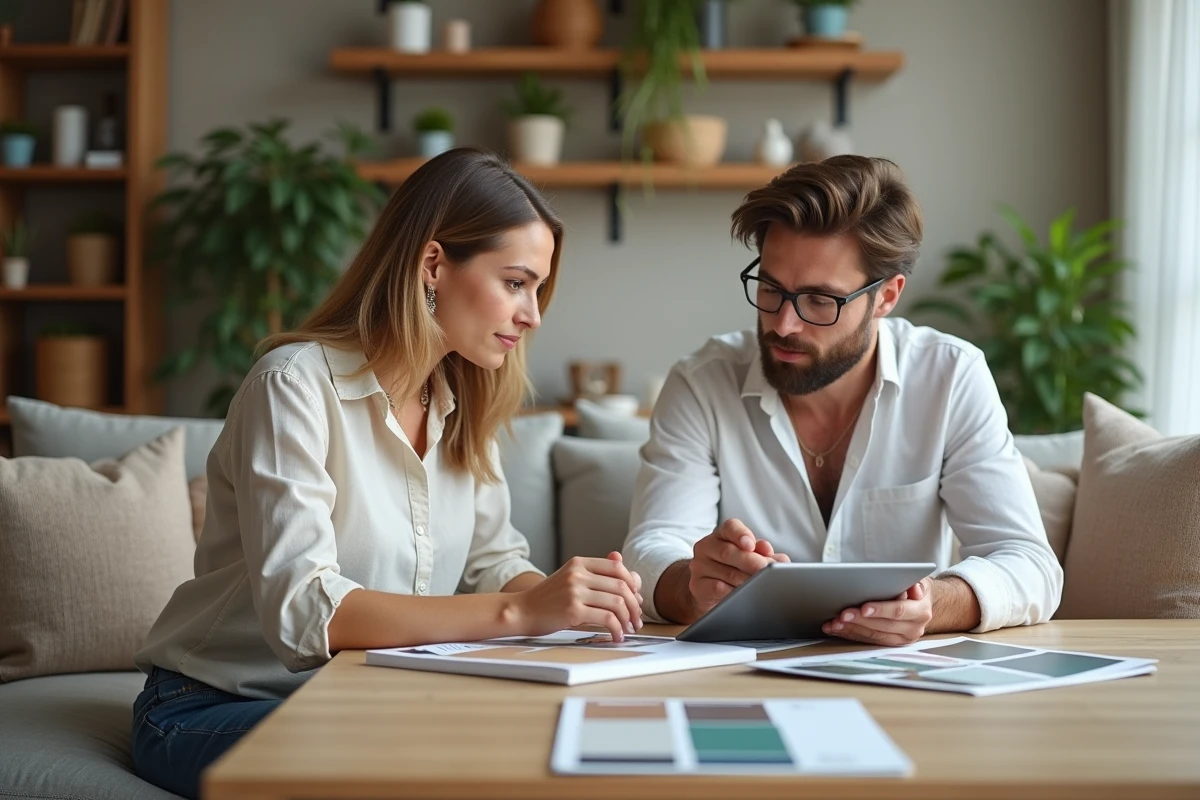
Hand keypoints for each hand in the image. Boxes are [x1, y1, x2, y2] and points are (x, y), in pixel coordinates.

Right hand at [515, 552, 642, 641]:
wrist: (521, 611)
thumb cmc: (548, 598)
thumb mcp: (571, 579)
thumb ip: (598, 575)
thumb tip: (633, 576)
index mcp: (579, 563)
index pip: (617, 568)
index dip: (632, 583)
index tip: (635, 599)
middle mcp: (578, 574)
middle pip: (621, 586)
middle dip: (634, 605)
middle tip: (636, 620)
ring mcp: (575, 591)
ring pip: (617, 603)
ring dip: (628, 619)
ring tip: (628, 630)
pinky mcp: (573, 611)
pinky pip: (606, 619)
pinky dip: (617, 629)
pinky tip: (616, 636)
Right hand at [686, 519, 789, 616]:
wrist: (709, 590)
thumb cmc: (735, 569)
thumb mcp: (751, 558)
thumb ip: (766, 555)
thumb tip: (781, 560)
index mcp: (722, 534)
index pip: (730, 527)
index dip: (741, 534)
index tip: (751, 544)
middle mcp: (707, 546)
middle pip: (728, 551)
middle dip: (751, 562)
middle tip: (766, 571)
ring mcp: (699, 565)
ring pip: (726, 572)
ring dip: (747, 581)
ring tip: (762, 585)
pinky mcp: (697, 585)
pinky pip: (717, 588)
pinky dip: (734, 592)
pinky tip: (745, 595)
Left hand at [822, 578, 932, 645]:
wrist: (923, 606)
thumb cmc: (915, 591)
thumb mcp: (919, 582)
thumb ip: (916, 584)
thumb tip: (914, 589)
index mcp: (920, 613)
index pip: (898, 611)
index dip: (880, 610)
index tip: (863, 608)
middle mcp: (913, 630)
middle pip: (882, 626)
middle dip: (860, 621)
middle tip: (842, 615)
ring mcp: (901, 640)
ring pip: (873, 637)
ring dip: (852, 630)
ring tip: (835, 623)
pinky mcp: (890, 644)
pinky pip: (868, 641)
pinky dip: (851, 635)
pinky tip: (838, 629)